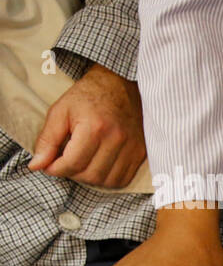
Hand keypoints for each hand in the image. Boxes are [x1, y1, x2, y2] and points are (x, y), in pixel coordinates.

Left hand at [27, 63, 146, 187]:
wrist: (120, 84)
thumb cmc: (87, 97)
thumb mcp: (60, 111)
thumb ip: (47, 140)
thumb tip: (37, 165)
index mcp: (95, 127)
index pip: (72, 163)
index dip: (55, 169)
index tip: (49, 165)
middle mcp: (117, 139)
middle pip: (90, 175)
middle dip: (72, 173)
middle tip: (65, 162)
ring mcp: (132, 147)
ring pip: (107, 181)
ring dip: (90, 177)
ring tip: (82, 164)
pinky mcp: (141, 152)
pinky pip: (124, 179)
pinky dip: (108, 178)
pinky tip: (99, 166)